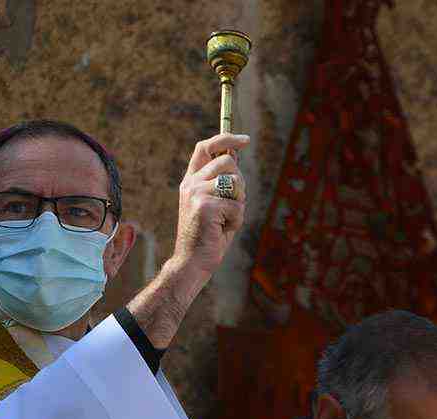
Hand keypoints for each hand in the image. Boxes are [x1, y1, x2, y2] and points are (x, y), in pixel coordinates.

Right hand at [124, 133, 249, 349]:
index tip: (245, 140)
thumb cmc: (208, 236)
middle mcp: (191, 183)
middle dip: (240, 183)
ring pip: (236, 183)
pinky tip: (222, 230)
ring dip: (239, 204)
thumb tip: (236, 154)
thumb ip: (224, 181)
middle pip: (228, 162)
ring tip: (225, 220)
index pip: (205, 147)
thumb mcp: (216, 203)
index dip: (226, 138)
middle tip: (233, 204)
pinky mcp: (205, 206)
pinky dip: (236, 221)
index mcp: (191, 180)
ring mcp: (196, 193)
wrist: (192, 263)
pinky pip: (237, 206)